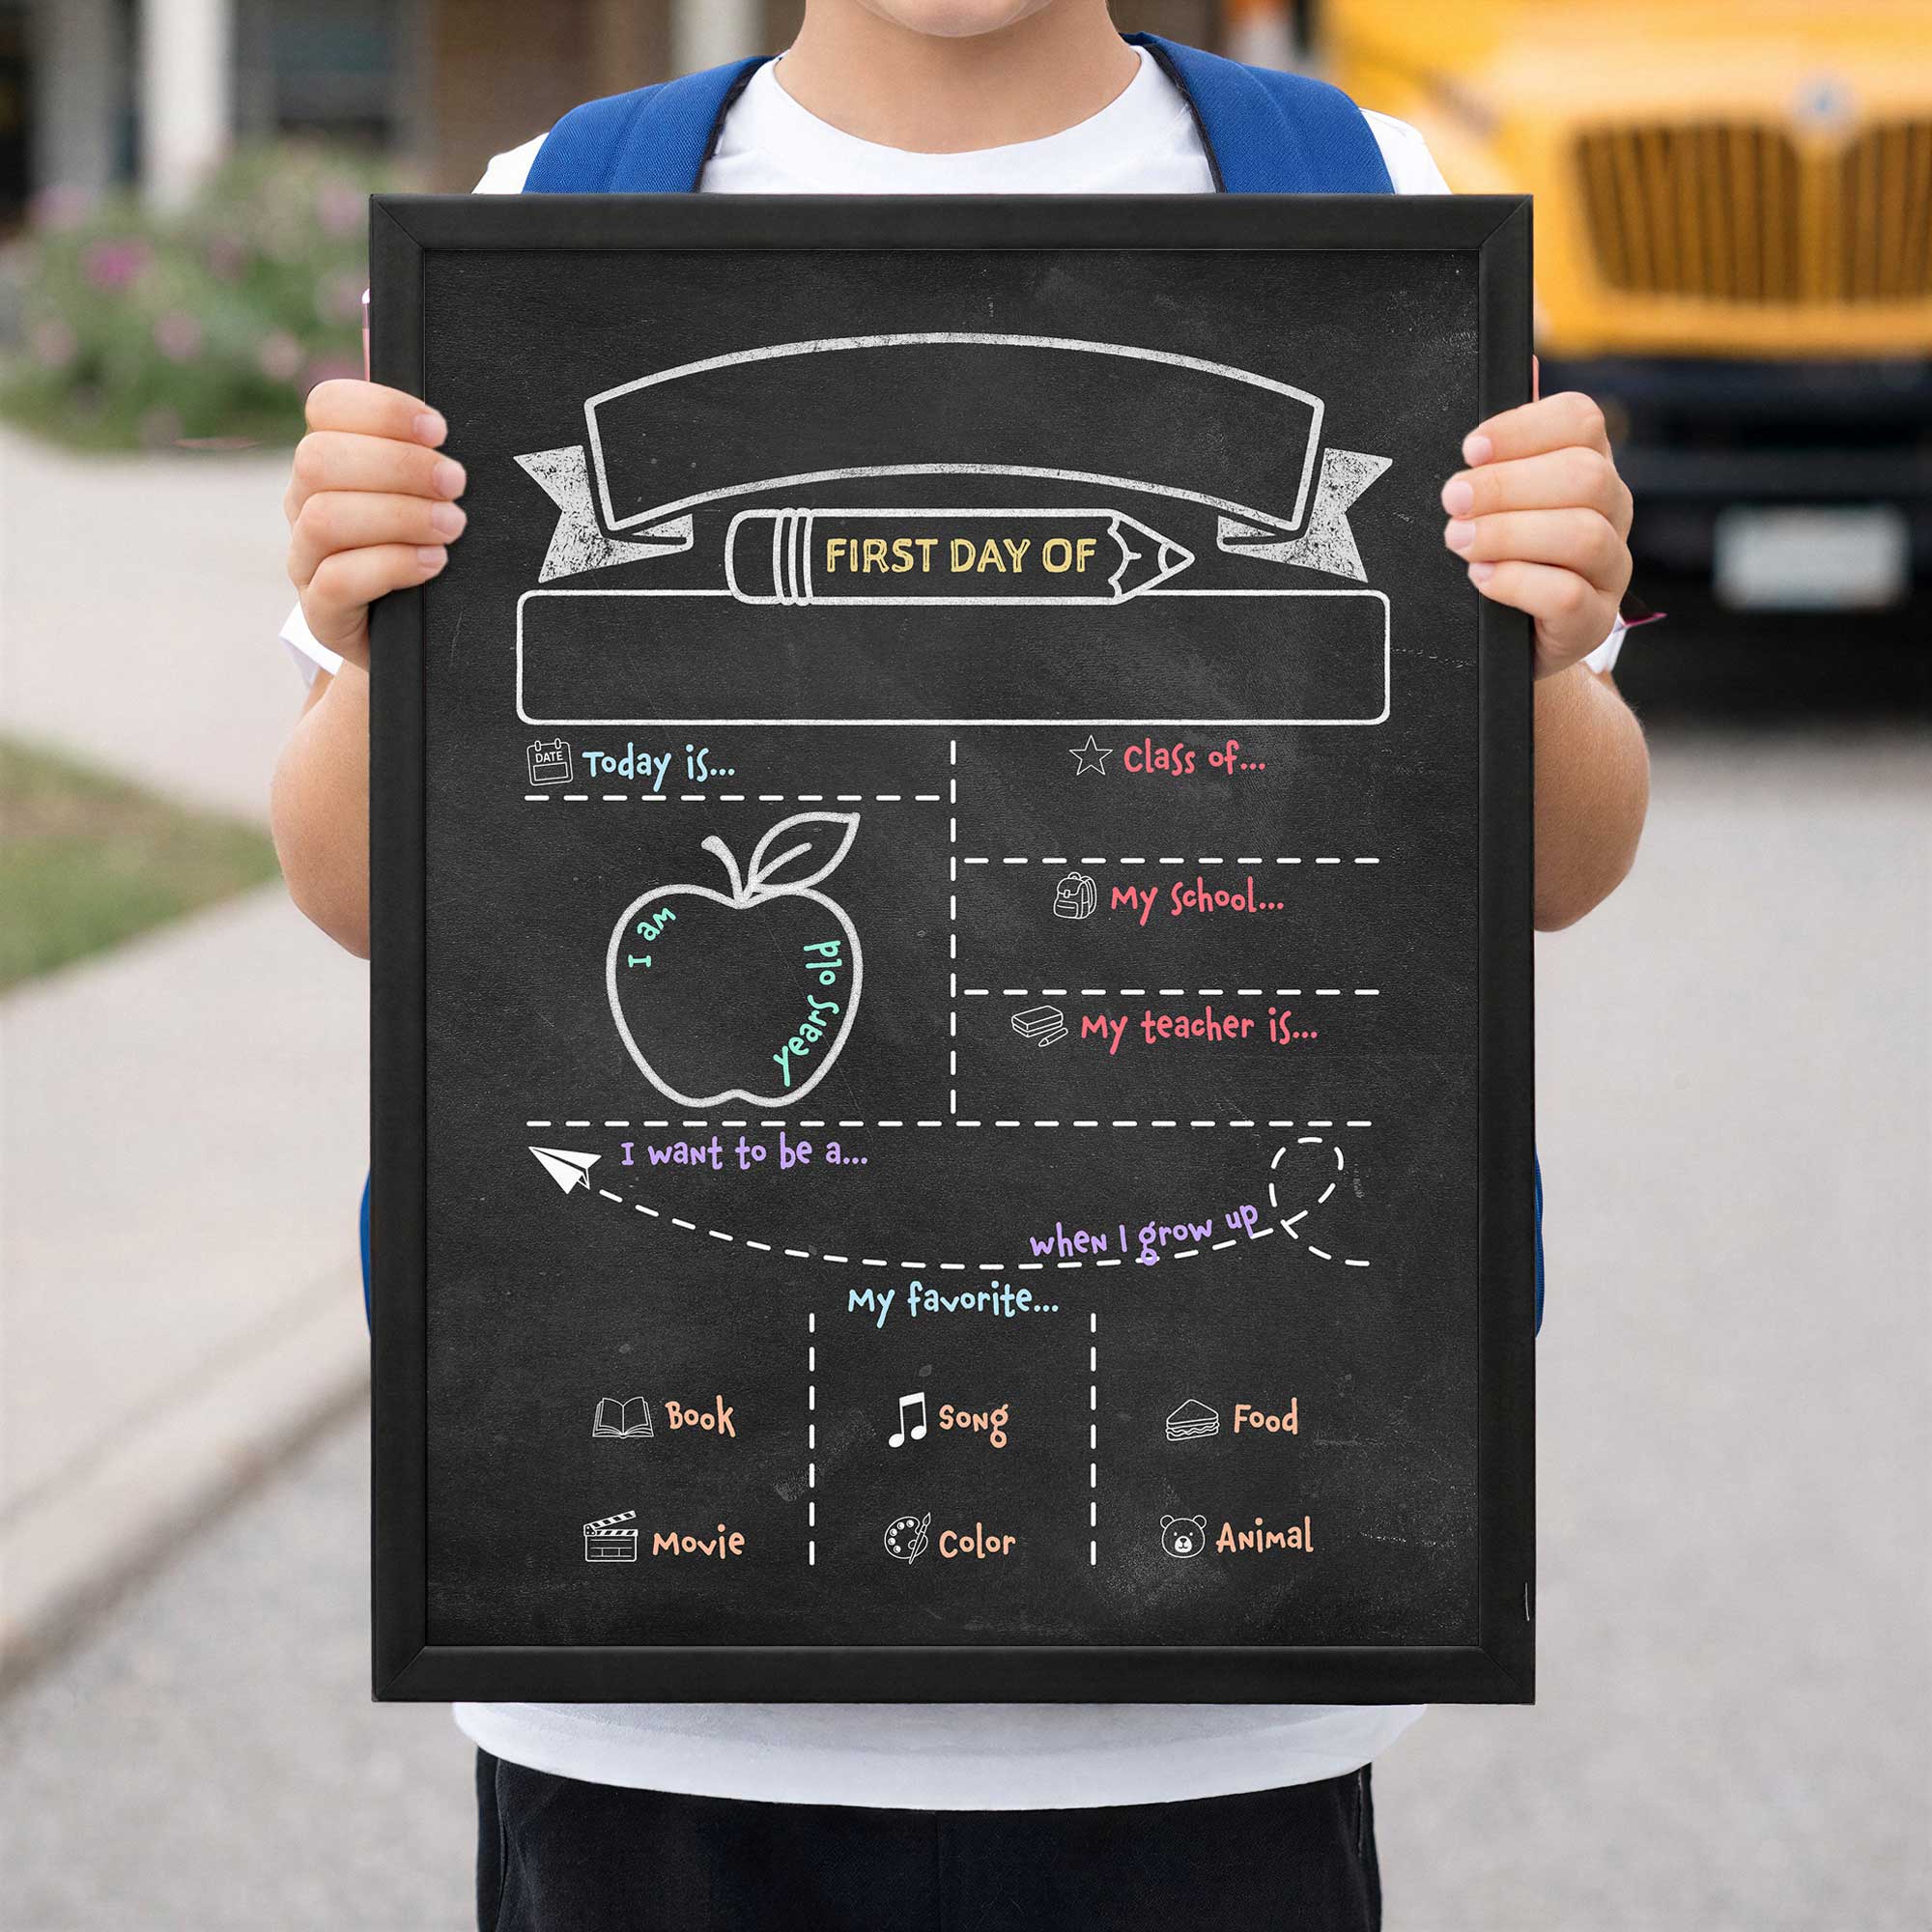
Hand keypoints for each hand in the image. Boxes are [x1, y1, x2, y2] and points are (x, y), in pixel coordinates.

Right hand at [284, 381, 467, 668]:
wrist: (419, 638)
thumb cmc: (431, 551)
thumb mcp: (433, 497)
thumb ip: (429, 454)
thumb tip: (438, 402)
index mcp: (331, 461)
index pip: (327, 407)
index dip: (381, 409)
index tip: (439, 429)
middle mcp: (305, 503)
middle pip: (319, 458)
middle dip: (398, 465)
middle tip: (456, 483)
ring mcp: (305, 559)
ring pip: (325, 517)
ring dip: (399, 515)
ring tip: (452, 527)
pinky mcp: (321, 612)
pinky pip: (337, 579)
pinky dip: (392, 565)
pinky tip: (432, 563)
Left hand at [1440, 390, 1632, 678]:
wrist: (1510, 643)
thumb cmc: (1500, 558)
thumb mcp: (1495, 501)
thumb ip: (1504, 448)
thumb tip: (1515, 366)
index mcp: (1587, 466)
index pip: (1581, 420)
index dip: (1524, 427)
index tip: (1471, 447)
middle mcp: (1610, 512)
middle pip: (1584, 475)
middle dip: (1507, 485)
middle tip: (1453, 500)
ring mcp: (1609, 569)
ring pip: (1582, 534)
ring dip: (1509, 533)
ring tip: (1462, 542)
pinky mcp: (1594, 621)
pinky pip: (1569, 594)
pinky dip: (1518, 582)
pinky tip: (1483, 579)